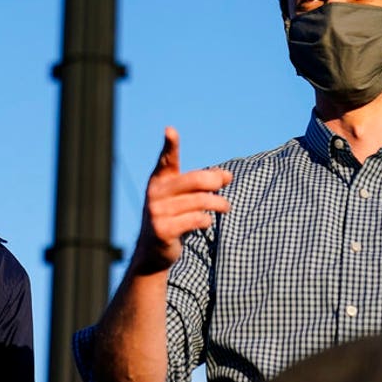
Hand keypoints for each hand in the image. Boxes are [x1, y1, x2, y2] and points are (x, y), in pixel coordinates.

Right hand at [130, 127, 231, 274]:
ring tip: (225, 206)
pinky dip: (207, 220)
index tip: (170, 130)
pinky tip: (206, 222)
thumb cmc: (173, 217)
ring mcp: (157, 212)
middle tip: (225, 184)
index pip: (166, 159)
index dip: (170, 144)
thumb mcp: (185, 197)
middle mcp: (155, 193)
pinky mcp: (163, 230)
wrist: (152, 251)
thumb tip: (228, 175)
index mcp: (158, 180)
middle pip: (195, 180)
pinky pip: (197, 219)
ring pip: (201, 201)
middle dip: (215, 182)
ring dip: (219, 204)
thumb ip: (203, 184)